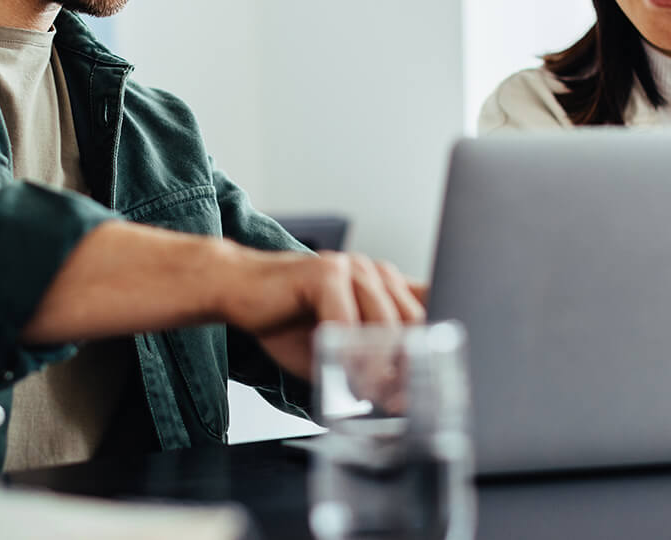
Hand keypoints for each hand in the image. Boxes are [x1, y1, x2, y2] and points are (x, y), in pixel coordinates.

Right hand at [216, 249, 426, 378]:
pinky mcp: (325, 272)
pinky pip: (346, 320)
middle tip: (398, 401)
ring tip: (370, 394)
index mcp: (385, 285)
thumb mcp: (339, 348)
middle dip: (408, 366)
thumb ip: (369, 363)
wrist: (238, 291)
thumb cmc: (287, 320)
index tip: (427, 386)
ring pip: (384, 323)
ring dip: (378, 366)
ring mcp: (352, 267)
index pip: (428, 312)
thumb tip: (400, 397)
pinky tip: (340, 373)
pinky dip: (346, 353)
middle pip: (413, 322)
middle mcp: (375, 272)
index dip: (432, 350)